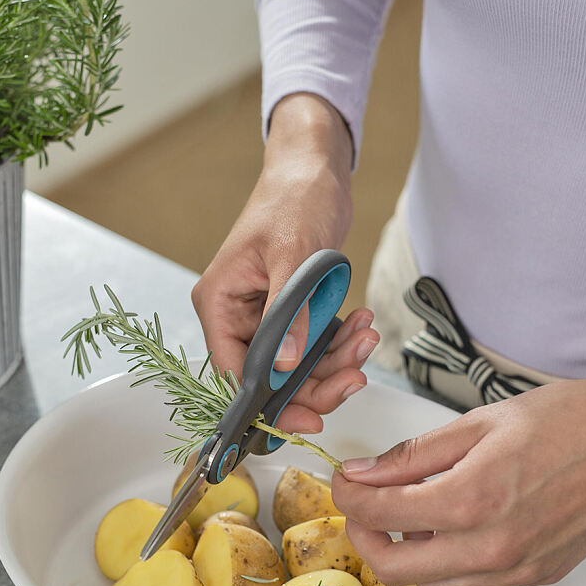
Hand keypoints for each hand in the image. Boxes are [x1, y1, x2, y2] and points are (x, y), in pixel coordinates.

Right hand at [191, 93, 378, 433]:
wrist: (315, 168)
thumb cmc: (294, 197)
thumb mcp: (293, 255)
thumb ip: (288, 313)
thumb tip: (283, 365)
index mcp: (219, 303)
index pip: (235, 372)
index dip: (270, 402)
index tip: (308, 417)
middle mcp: (237, 315)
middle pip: (271, 377)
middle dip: (316, 381)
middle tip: (355, 376)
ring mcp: (266, 316)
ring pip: (298, 365)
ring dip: (337, 360)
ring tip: (366, 337)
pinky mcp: (293, 312)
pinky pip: (316, 344)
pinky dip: (341, 340)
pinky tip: (362, 322)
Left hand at [332, 364, 585, 585]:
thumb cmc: (567, 419)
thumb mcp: (479, 422)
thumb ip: (413, 455)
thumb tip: (361, 472)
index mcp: (470, 498)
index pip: (378, 515)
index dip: (348, 497)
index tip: (344, 480)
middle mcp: (491, 546)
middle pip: (394, 568)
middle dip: (365, 536)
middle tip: (365, 504)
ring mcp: (516, 569)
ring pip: (431, 585)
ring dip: (407, 554)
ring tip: (413, 514)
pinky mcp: (536, 577)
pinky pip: (471, 584)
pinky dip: (448, 563)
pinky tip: (455, 526)